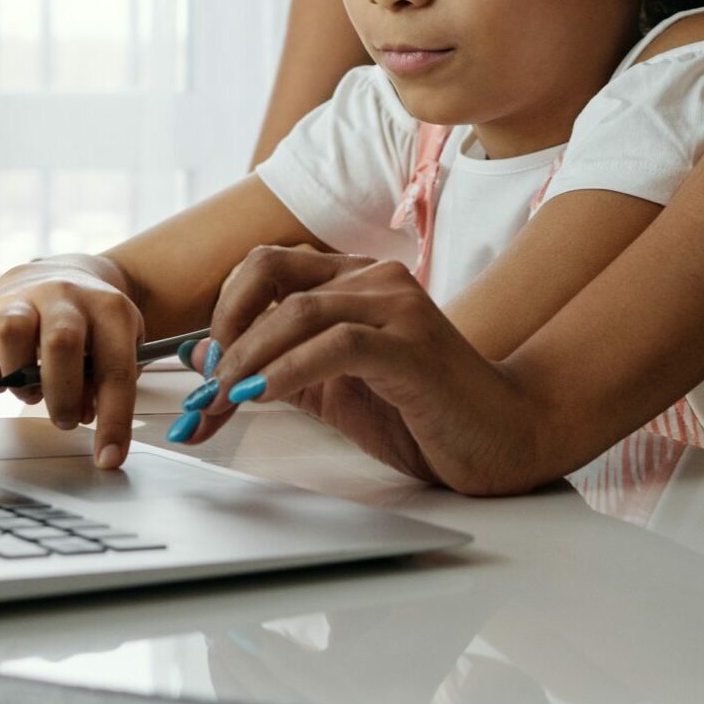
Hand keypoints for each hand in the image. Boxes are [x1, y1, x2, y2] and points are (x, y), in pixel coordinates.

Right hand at [0, 258, 141, 468]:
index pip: (114, 368)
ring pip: (12, 332)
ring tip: (32, 391)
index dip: (114, 420)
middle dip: (62, 395)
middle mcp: (64, 296)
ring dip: (20, 380)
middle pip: (61, 341)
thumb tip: (84, 414)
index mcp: (108, 308)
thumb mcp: (117, 345)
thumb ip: (106, 383)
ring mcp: (21, 299)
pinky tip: (3, 378)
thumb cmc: (91, 324)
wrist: (60, 275)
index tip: (108, 458)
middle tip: (66, 419)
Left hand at [171, 247, 548, 494]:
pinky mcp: (412, 346)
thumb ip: (273, 366)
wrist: (501, 437)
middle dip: (224, 330)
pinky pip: (336, 344)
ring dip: (247, 359)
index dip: (223, 311)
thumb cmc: (421, 413)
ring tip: (225, 401)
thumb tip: (202, 355)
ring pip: (298, 309)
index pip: (266, 266)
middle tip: (207, 387)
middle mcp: (374, 279)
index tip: (206, 369)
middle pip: (269, 272)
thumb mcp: (330, 389)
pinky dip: (287, 370)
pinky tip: (263, 398)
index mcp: (353, 280)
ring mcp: (397, 307)